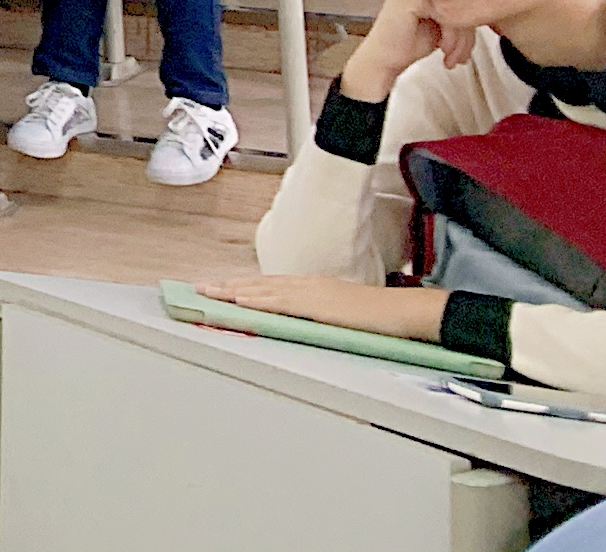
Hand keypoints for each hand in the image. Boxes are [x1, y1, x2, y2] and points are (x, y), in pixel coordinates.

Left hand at [197, 276, 449, 342]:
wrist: (405, 313)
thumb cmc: (380, 317)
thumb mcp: (342, 314)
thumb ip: (319, 315)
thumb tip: (303, 322)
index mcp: (313, 287)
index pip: (270, 285)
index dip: (244, 286)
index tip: (221, 287)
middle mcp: (308, 284)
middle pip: (260, 283)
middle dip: (228, 285)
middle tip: (200, 287)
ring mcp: (312, 292)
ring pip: (263, 290)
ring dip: (233, 290)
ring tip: (208, 292)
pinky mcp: (318, 304)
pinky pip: (281, 302)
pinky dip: (257, 300)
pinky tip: (240, 300)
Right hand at [340, 0, 473, 102]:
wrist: (383, 59)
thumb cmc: (409, 40)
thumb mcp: (443, 20)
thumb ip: (462, 5)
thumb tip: (491, 3)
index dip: (471, 17)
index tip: (467, 43)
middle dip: (466, 33)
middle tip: (461, 53)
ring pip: (458, 8)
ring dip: (460, 39)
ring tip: (453, 55)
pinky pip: (448, 16)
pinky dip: (451, 38)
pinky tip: (444, 50)